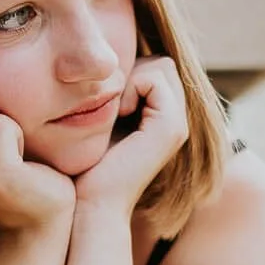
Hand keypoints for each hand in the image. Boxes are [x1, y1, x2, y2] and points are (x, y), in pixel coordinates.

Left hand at [74, 57, 187, 215]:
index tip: (107, 103)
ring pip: (161, 65)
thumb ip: (112, 96)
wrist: (90, 203)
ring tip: (114, 110)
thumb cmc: (86, 167)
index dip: (128, 73)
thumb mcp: (99, 123)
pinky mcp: (171, 127)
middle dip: (132, 72)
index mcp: (164, 119)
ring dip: (131, 79)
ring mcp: (178, 124)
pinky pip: (155, 77)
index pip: (156, 67)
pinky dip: (132, 87)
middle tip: (111, 104)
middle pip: (162, 62)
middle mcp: (177, 120)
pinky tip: (118, 113)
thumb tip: (101, 61)